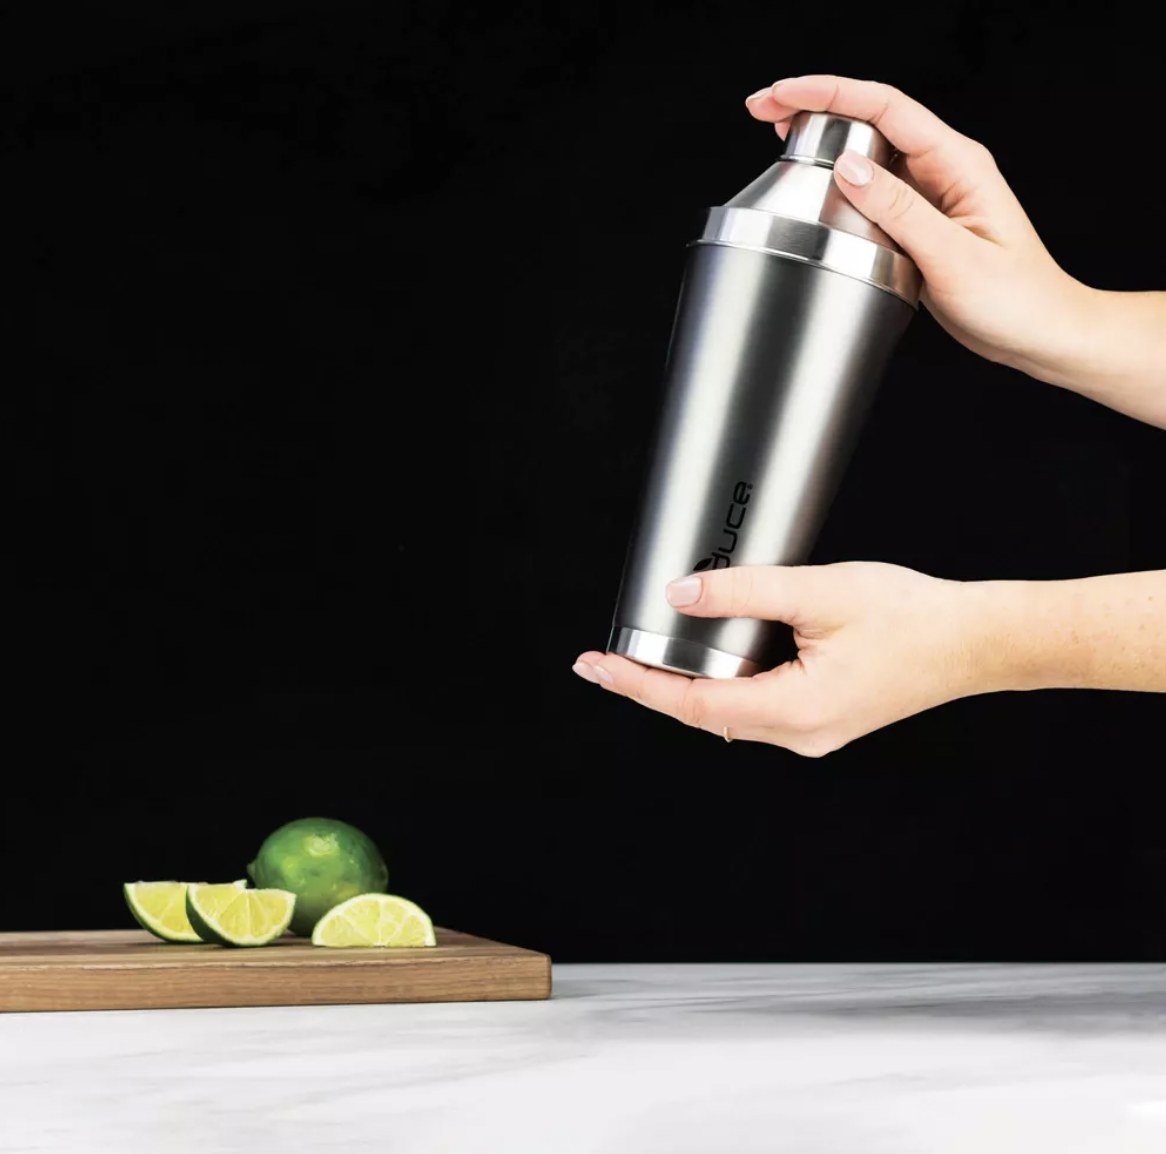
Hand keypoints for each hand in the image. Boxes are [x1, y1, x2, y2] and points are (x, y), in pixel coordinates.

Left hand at [573, 563, 986, 756]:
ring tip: (647, 654)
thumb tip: (681, 595)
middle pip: (704, 713)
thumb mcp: (819, 592)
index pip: (693, 705)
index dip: (636, 685)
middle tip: (607, 657)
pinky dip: (724, 681)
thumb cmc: (910, 616)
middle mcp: (800, 734)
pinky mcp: (821, 717)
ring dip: (688, 683)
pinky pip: (756, 703)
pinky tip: (710, 656)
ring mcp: (812, 731)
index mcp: (796, 710)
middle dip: (652, 685)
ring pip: (729, 711)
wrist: (972, 640)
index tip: (595, 667)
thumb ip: (744, 591)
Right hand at [744, 75, 1092, 384]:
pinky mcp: (918, 224)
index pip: (886, 107)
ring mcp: (930, 196)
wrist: (1040, 333)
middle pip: (871, 119)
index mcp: (958, 163)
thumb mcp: (953, 256)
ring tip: (778, 138)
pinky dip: (837, 181)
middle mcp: (943, 170)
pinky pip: (871, 191)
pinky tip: (814, 187)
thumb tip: (848, 168)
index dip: (830, 93)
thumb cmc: (1014, 299)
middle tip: (764, 109)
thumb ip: (900, 210)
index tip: (784, 94)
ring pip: (867, 154)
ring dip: (822, 141)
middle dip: (815, 106)